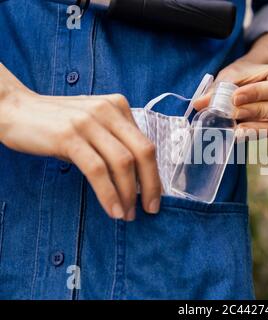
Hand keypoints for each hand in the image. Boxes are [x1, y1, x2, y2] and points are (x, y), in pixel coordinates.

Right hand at [0, 65, 160, 220]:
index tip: (154, 197)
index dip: (154, 175)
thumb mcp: (92, 125)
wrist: (13, 109)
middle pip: (143, 152)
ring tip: (128, 214)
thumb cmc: (56, 123)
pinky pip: (97, 170)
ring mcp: (88, 122)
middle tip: (150, 209)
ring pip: (122, 163)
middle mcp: (108, 110)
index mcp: (118, 107)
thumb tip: (137, 180)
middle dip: (151, 185)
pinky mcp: (69, 136)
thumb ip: (114, 142)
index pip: (146, 145)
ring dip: (129, 194)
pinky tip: (112, 210)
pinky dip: (108, 194)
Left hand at [194, 34, 267, 138]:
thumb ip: (218, 88)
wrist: (254, 80)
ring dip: (258, 128)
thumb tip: (199, 103)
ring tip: (235, 128)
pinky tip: (239, 135)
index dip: (256, 94)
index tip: (235, 98)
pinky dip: (256, 135)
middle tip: (234, 113)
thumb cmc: (246, 75)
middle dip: (258, 112)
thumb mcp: (233, 75)